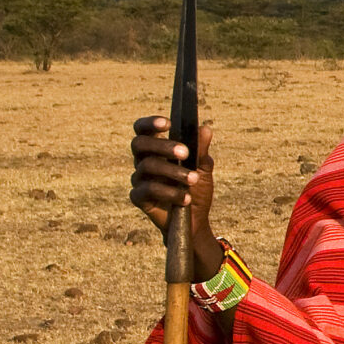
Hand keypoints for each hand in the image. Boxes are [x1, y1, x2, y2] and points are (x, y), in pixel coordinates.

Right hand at [130, 114, 223, 278]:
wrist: (195, 220)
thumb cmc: (197, 188)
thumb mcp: (203, 168)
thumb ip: (201, 150)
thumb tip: (205, 129)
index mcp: (156, 148)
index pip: (143, 129)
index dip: (150, 123)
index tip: (168, 123)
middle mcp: (143, 160)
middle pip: (140, 144)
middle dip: (162, 146)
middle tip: (185, 152)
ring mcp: (139, 179)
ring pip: (147, 166)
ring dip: (173, 172)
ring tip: (194, 179)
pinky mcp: (138, 197)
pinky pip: (146, 190)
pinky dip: (169, 193)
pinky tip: (186, 198)